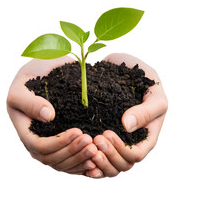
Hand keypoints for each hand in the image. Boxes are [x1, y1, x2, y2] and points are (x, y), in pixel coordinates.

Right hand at [7, 56, 97, 174]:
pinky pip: (71, 161)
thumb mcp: (22, 86)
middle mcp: (38, 141)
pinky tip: (96, 159)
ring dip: (80, 159)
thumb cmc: (32, 77)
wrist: (46, 71)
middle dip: (72, 152)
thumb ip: (29, 102)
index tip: (77, 131)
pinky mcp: (64, 142)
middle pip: (53, 159)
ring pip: (63, 163)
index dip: (58, 143)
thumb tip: (48, 117)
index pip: (39, 147)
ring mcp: (51, 143)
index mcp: (26, 131)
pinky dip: (83, 163)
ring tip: (96, 150)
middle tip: (91, 141)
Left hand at [86, 53, 167, 177]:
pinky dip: (90, 161)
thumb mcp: (153, 94)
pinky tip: (82, 157)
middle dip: (108, 156)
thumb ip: (146, 111)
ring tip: (88, 147)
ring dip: (99, 162)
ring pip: (110, 166)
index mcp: (145, 136)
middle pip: (122, 164)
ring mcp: (117, 142)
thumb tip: (128, 127)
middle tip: (95, 139)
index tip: (107, 133)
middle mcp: (131, 143)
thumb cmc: (145, 82)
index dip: (121, 150)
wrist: (127, 70)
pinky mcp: (103, 136)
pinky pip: (98, 158)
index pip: (135, 155)